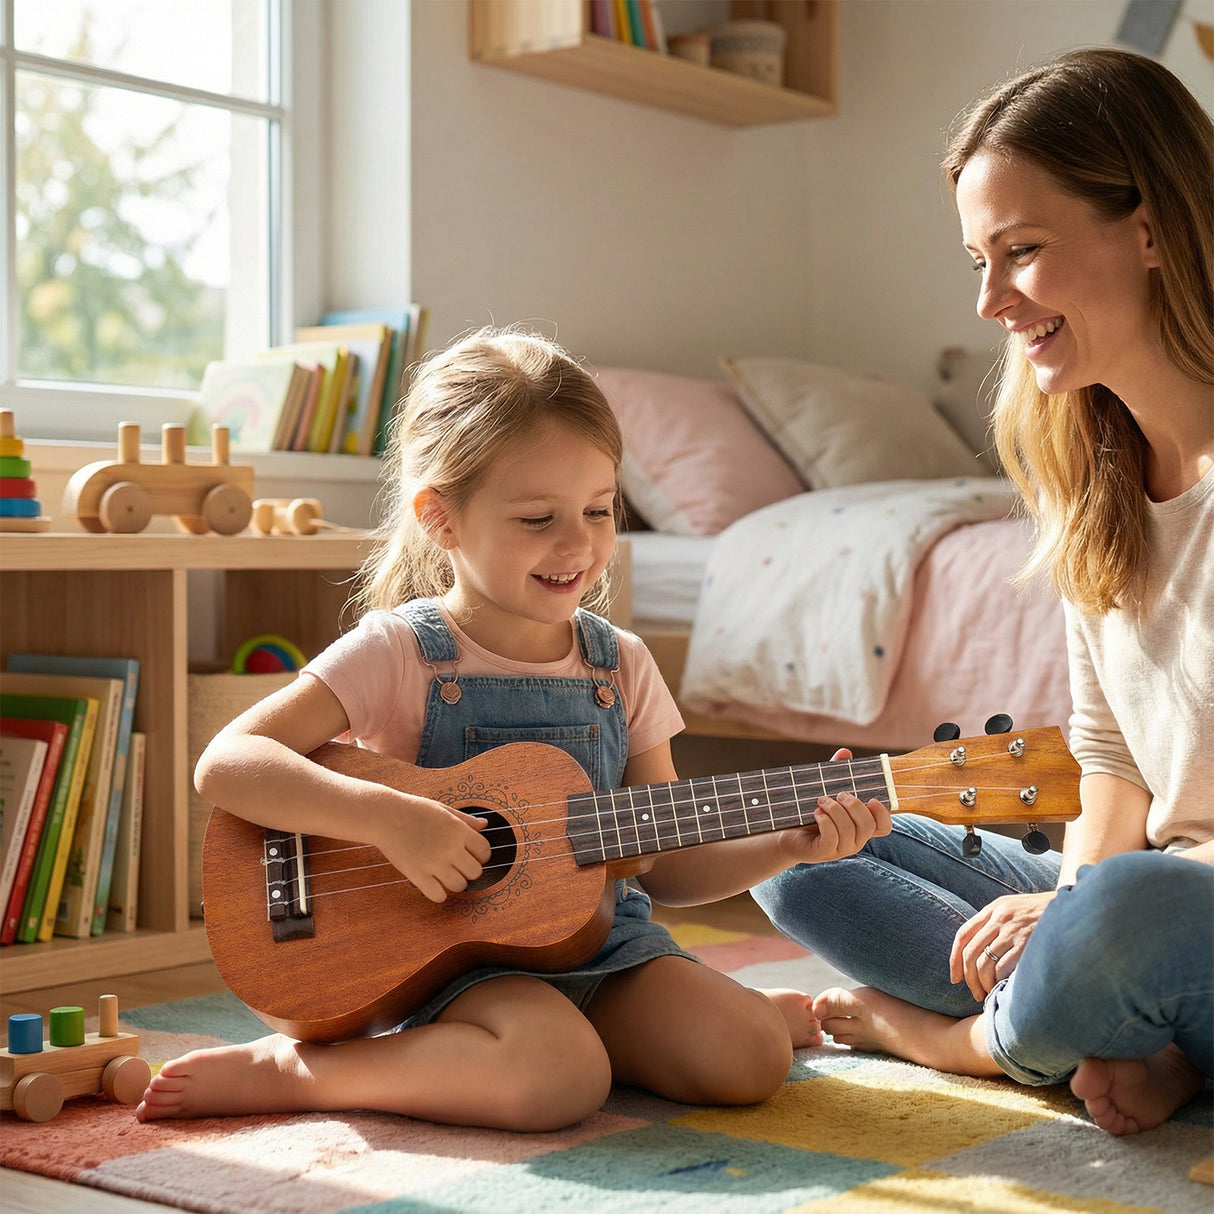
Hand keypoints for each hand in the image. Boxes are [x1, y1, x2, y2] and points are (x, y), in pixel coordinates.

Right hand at [377, 795, 490, 903]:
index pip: (485, 851)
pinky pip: (439, 896)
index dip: (480, 855)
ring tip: (445, 874)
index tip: (471, 855)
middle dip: (469, 870)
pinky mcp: (417, 875)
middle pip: (475, 872)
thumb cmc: (414, 810)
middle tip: (458, 866)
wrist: (384, 815)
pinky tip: (433, 884)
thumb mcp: (443, 809)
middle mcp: (450, 847)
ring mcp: (434, 862)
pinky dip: (439, 894)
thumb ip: (465, 819)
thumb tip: (485, 825)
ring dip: (455, 882)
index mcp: (458, 829)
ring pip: (460, 886)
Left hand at [776, 750, 892, 864]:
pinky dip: (825, 821)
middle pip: (867, 825)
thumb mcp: (826, 790)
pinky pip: (831, 837)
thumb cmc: (810, 811)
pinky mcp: (823, 852)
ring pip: (848, 830)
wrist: (785, 832)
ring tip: (821, 800)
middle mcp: (854, 841)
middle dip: (854, 806)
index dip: (882, 814)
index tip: (871, 799)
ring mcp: (840, 849)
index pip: (883, 827)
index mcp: (859, 827)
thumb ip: (837, 773)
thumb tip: (845, 752)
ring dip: (835, 810)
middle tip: (839, 794)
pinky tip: (816, 812)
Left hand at [950, 890, 1055, 999]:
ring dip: (982, 984)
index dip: (955, 959)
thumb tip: (980, 952)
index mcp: (995, 908)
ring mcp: (1013, 931)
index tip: (955, 978)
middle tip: (974, 993)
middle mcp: (1000, 918)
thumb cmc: (1046, 913)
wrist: (1075, 907)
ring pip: (984, 963)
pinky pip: (1002, 968)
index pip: (963, 934)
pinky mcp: (1027, 944)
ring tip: (988, 994)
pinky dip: (998, 982)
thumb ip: (998, 923)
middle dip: (969, 978)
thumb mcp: (1017, 908)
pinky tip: (1003, 989)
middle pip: (970, 953)